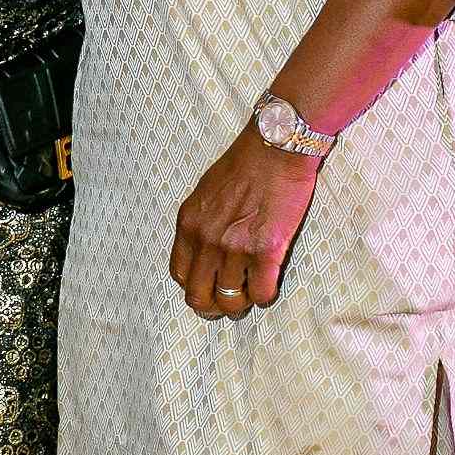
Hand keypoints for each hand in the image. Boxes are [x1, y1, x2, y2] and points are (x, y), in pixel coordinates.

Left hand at [169, 128, 320, 320]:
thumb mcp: (205, 193)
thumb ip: (200, 224)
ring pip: (231, 301)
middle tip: (230, 302)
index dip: (195, 287)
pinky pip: (261, 294)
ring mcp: (234, 248)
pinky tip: (268, 283)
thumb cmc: (244, 165)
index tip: (209, 287)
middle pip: (199, 296)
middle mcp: (206, 240)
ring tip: (252, 292)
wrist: (275, 148)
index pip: (179, 275)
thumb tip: (203, 252)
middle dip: (214, 306)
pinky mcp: (266, 251)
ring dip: (243, 302)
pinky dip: (265, 295)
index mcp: (188, 224)